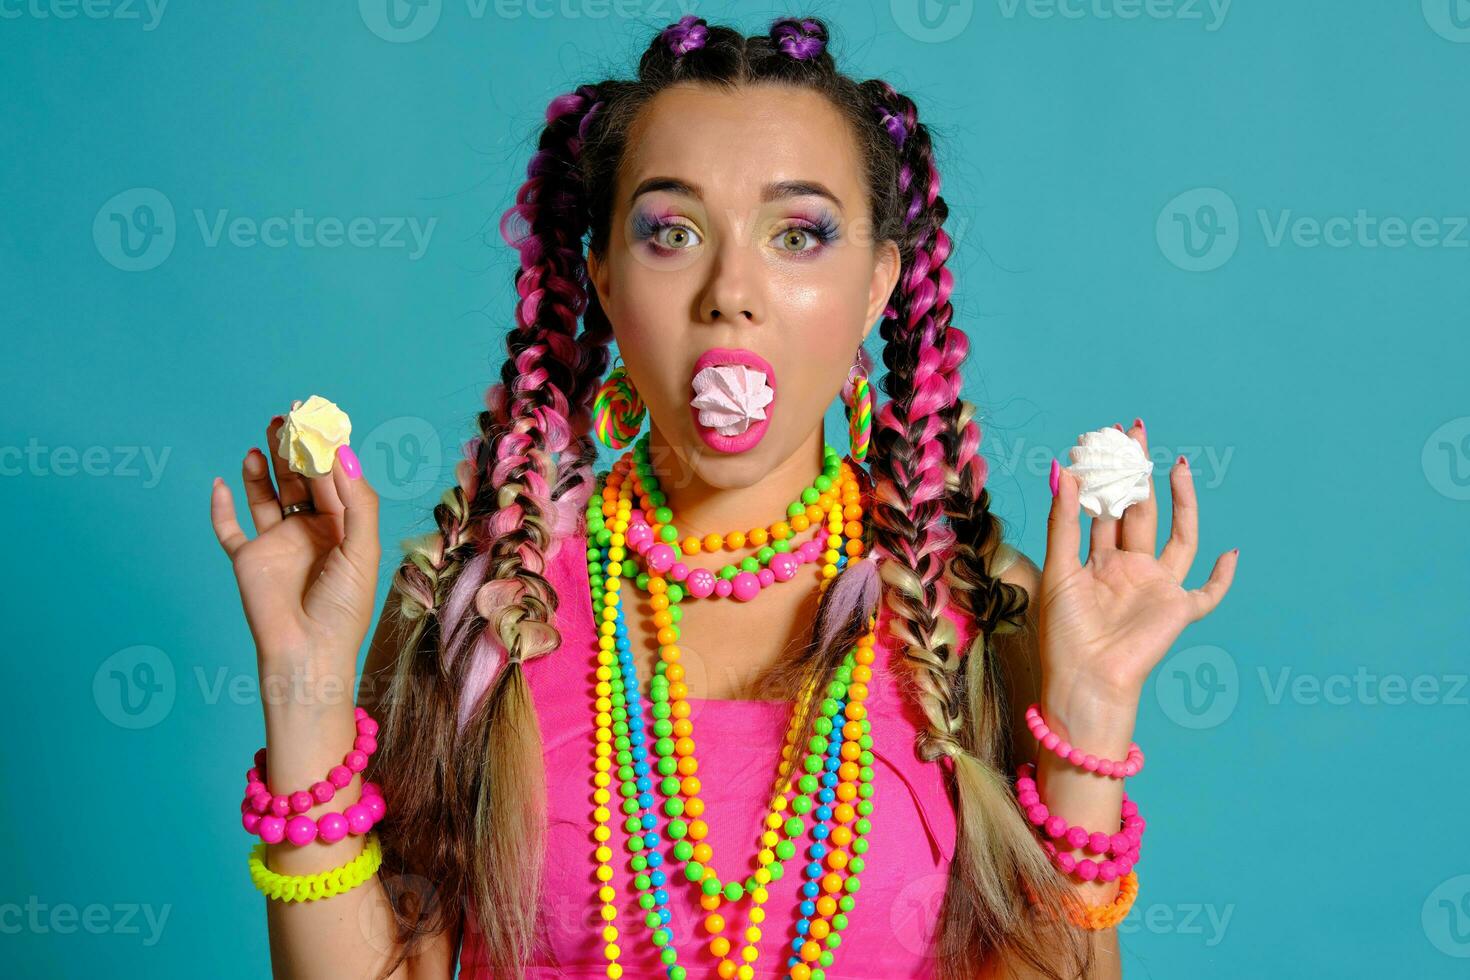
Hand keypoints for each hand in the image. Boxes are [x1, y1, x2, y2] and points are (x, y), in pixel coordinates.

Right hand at [208, 411, 381, 671]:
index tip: (319, 422)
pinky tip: (222, 482)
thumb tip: (344, 455)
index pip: (334, 481)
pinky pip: (228, 528)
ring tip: (265, 438)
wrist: (307, 653)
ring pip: (267, 495)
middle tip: (286, 419)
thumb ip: (357, 502)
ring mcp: (276, 544)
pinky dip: (221, 506)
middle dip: (293, 451)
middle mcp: (309, 532)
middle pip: (300, 481)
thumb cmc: (343, 608)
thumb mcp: (362, 549)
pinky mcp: (247, 559)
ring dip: (265, 468)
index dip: (326, 452)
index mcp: (342, 529)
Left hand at [1038, 420, 1236, 717]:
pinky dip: (1223, 577)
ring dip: (1181, 502)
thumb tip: (1065, 471)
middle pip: (1139, 511)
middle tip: (1135, 431)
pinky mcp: (1179, 611)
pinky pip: (1209, 593)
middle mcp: (1130, 569)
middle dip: (1137, 473)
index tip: (1102, 441)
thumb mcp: (1058, 570)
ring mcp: (1157, 588)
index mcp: (1098, 561)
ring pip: (1178, 536)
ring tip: (1177, 464)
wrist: (1085, 680)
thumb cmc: (1064, 634)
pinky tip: (1232, 553)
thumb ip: (1063, 523)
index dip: (1103, 478)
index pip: (1103, 510)